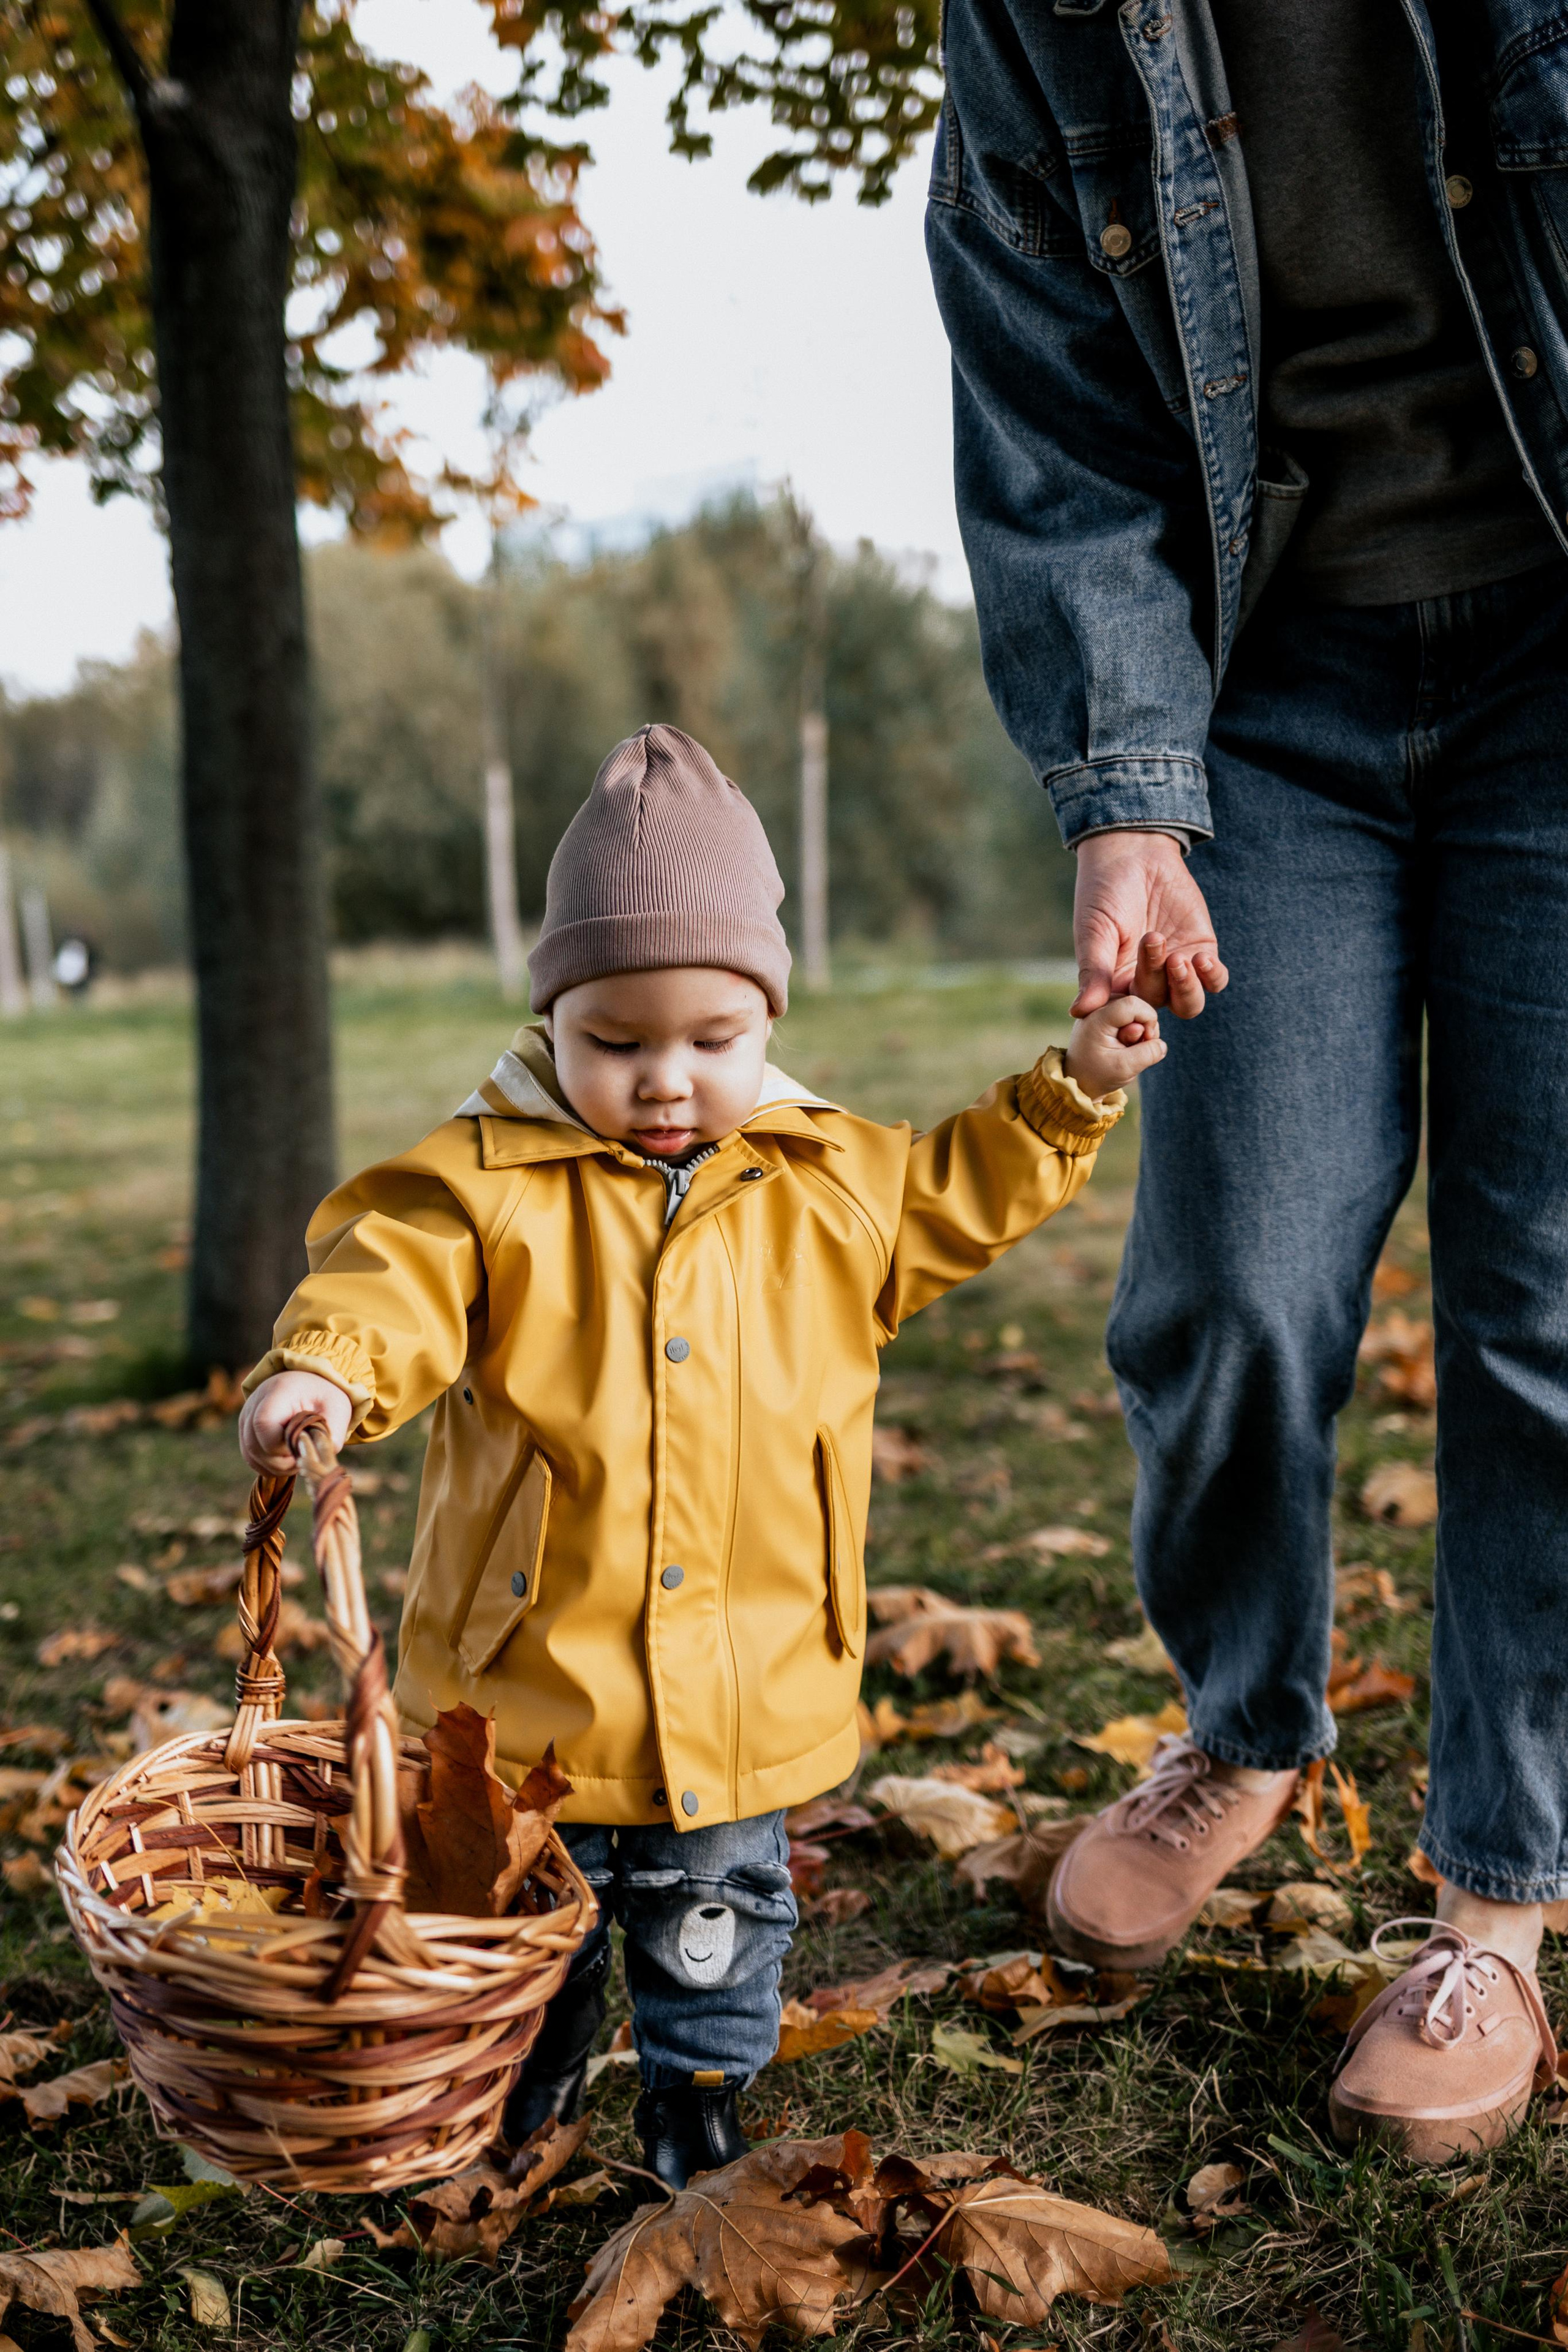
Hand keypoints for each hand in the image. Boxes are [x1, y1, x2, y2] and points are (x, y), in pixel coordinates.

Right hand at [238, 1369, 352, 1472]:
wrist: (307, 1384)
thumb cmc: (322, 1395)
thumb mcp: (337, 1408)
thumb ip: (333, 1432)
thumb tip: (321, 1459)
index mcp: (277, 1392)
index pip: (263, 1424)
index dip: (280, 1445)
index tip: (301, 1447)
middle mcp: (254, 1403)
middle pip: (254, 1445)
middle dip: (280, 1461)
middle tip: (302, 1456)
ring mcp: (246, 1417)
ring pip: (251, 1454)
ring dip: (275, 1465)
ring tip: (297, 1457)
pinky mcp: (245, 1430)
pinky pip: (251, 1457)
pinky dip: (268, 1465)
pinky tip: (287, 1459)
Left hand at [1064, 995, 1165, 1099]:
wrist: (1077, 1080)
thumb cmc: (1098, 1076)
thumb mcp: (1125, 1068)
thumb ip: (1148, 1053)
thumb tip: (1161, 1043)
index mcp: (1096, 1019)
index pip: (1133, 1004)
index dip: (1149, 1020)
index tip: (1146, 1040)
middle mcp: (1095, 1008)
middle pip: (1135, 1004)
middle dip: (1143, 1025)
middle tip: (1133, 1047)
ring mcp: (1098, 1009)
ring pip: (1133, 1007)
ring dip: (1139, 1027)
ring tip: (1127, 1046)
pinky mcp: (1103, 1013)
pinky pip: (1127, 1012)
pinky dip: (1133, 1026)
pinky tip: (1125, 1041)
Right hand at [1072, 831, 1227, 1019]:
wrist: (1134, 852)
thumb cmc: (1104, 892)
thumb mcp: (1094, 933)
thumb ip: (1094, 973)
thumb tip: (1079, 1013)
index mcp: (1116, 983)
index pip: (1125, 1017)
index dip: (1129, 1020)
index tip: (1128, 1009)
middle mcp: (1147, 981)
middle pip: (1159, 1009)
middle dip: (1156, 981)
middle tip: (1151, 942)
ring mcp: (1176, 966)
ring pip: (1190, 1003)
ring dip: (1186, 988)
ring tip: (1177, 958)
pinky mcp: (1201, 948)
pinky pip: (1215, 978)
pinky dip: (1211, 976)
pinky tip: (1201, 959)